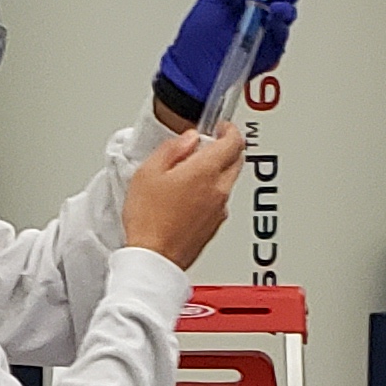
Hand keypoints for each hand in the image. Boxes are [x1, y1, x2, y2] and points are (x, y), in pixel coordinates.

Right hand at [123, 124, 243, 272]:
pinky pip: (220, 200)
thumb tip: (189, 139)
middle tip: (207, 144)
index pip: (234, 141)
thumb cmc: (149, 220)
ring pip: (229, 181)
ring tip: (190, 172)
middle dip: (226, 148)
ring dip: (217, 171)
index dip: (229, 129)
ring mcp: (220, 210)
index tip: (220, 126)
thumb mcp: (148, 171)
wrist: (154, 259)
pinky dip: (211, 191)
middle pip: (237, 160)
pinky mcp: (215, 225)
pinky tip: (189, 196)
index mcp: (206, 172)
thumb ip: (173, 148)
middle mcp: (219, 190)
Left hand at [155, 0, 299, 111]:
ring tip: (275, 4)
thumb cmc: (196, 38)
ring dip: (286, 4)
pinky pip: (283, 34)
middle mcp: (257, 12)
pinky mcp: (270, 50)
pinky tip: (274, 17)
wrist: (194, 73)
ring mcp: (264, 31)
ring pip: (288, 12)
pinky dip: (281, 24)